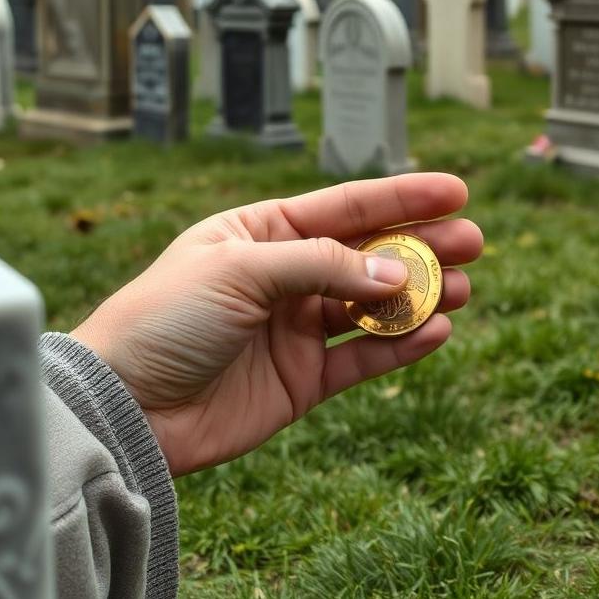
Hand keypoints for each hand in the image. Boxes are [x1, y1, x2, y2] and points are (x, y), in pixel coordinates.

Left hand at [71, 173, 480, 476]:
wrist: (124, 407)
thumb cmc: (166, 317)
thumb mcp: (241, 269)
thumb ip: (323, 266)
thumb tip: (398, 272)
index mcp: (265, 231)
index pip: (347, 206)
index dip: (404, 196)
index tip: (456, 191)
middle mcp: (287, 275)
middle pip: (371, 253)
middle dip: (423, 246)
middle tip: (474, 242)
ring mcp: (298, 327)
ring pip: (375, 305)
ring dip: (420, 295)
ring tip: (461, 288)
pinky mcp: (304, 379)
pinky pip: (363, 358)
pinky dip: (401, 346)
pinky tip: (436, 331)